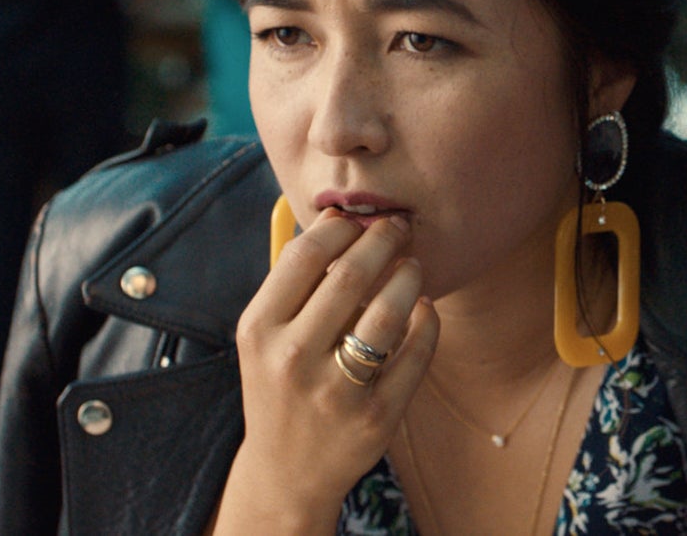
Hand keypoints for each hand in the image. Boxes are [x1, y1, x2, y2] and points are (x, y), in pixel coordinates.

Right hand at [211, 209, 439, 532]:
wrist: (286, 470)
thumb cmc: (280, 383)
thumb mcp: (265, 336)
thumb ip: (296, 282)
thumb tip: (339, 217)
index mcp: (259, 330)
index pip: (305, 255)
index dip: (341, 225)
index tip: (360, 218)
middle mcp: (292, 359)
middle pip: (350, 274)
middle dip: (383, 239)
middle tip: (400, 227)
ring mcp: (336, 391)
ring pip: (388, 311)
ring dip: (409, 276)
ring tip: (413, 266)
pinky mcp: (377, 416)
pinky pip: (416, 352)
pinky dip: (427, 321)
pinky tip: (424, 308)